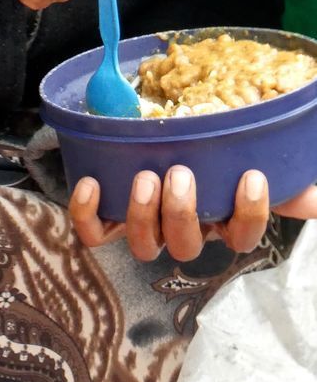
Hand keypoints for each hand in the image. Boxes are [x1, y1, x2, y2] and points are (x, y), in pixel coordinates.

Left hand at [69, 166, 316, 261]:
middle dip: (183, 214)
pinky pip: (94, 232)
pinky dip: (87, 214)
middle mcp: (184, 231)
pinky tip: (89, 184)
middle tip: (180, 174)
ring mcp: (146, 226)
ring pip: (144, 245)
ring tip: (145, 177)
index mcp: (221, 220)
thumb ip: (285, 180)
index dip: (248, 215)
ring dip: (143, 215)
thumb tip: (313, 198)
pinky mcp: (108, 216)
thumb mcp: (252, 160)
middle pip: (186, 246)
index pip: (242, 236)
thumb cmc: (214, 155)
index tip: (251, 177)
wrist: (158, 134)